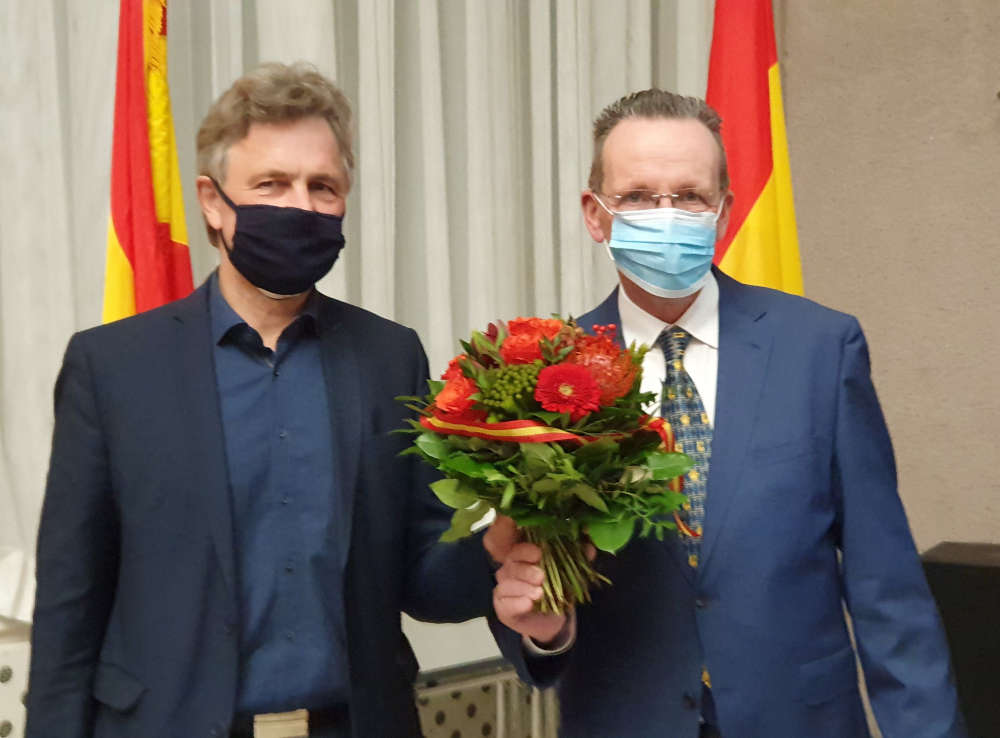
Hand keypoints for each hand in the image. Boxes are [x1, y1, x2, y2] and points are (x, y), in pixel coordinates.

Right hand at [484, 515, 567, 644]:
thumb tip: (590, 548)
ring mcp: (504, 589)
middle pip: (511, 565)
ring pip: (507, 584)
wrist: (551, 620)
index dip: (526, 550)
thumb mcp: (569, 574)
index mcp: (523, 557)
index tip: (539, 553)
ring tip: (539, 593)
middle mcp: (509, 570)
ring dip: (523, 588)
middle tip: (541, 577)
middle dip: (526, 570)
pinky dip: (517, 603)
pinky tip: (529, 604)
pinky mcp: (503, 608)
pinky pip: (506, 604)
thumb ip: (579, 560)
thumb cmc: (556, 591)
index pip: (518, 548)